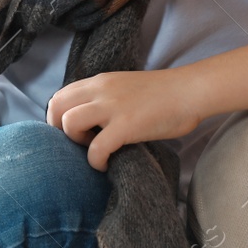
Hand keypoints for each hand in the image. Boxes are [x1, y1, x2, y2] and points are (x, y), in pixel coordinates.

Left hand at [45, 69, 201, 171]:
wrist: (191, 91)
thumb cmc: (163, 94)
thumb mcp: (124, 87)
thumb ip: (104, 97)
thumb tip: (88, 119)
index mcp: (99, 82)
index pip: (60, 96)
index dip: (57, 117)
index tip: (69, 132)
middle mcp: (100, 90)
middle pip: (56, 107)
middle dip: (57, 130)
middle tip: (76, 143)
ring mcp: (112, 107)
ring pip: (69, 123)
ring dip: (75, 141)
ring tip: (92, 150)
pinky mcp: (126, 126)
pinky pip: (96, 148)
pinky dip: (95, 161)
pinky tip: (105, 165)